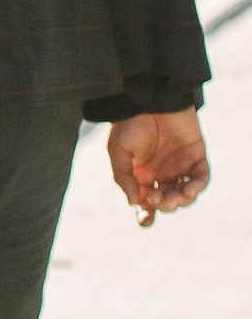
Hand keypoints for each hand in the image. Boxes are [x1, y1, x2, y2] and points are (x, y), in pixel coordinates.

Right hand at [106, 109, 208, 224]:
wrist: (149, 98)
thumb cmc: (129, 123)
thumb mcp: (117, 151)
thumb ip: (123, 177)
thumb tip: (132, 202)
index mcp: (141, 176)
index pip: (146, 203)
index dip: (146, 215)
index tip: (145, 220)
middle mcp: (161, 174)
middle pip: (166, 202)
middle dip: (163, 205)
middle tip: (157, 196)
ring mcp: (179, 166)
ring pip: (185, 194)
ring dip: (181, 200)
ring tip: (175, 194)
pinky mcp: (196, 156)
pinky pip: (201, 178)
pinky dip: (197, 186)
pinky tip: (188, 188)